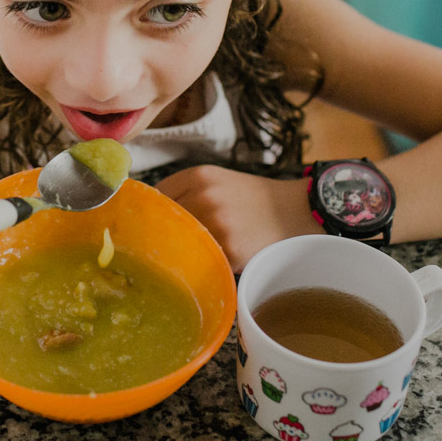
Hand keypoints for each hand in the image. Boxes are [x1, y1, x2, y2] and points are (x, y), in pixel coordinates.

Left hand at [156, 165, 320, 271]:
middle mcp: (205, 196)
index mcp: (199, 176)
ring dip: (180, 252)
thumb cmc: (252, 199)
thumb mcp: (217, 181)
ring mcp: (217, 223)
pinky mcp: (229, 249)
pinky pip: (201, 261)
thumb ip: (183, 190)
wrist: (295, 211)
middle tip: (160, 246)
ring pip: (180, 243)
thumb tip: (147, 213)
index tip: (146, 224)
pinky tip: (207, 263)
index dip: (150, 213)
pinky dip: (202, 264)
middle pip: (163, 222)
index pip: (156, 196)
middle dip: (161, 235)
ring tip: (188, 256)